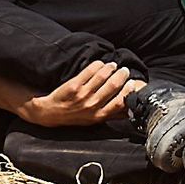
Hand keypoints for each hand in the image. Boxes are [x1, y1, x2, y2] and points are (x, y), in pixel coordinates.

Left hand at [24, 61, 144, 126]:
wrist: (51, 113)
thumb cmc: (75, 116)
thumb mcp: (94, 120)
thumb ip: (110, 114)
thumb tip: (129, 109)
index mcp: (99, 115)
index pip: (119, 102)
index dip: (128, 91)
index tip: (133, 83)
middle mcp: (92, 106)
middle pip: (112, 87)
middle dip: (121, 76)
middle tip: (124, 70)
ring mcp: (82, 95)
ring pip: (101, 77)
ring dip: (110, 68)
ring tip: (113, 65)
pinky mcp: (73, 86)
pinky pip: (88, 71)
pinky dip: (97, 65)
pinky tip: (100, 63)